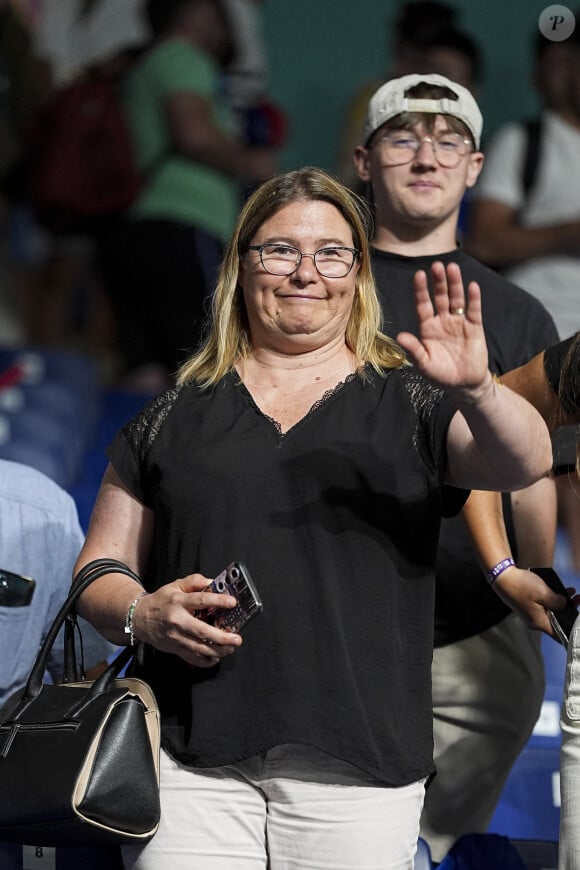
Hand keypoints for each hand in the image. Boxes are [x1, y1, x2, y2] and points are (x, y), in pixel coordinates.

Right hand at [133, 573, 242, 667]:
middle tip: (237, 638)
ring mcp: (176, 637)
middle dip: (222, 637)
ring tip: (230, 648)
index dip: (218, 601)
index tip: (232, 603)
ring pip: (199, 648)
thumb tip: (214, 583)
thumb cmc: (161, 601)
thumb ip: (195, 582)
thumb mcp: (176, 585)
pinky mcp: (174, 649)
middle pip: (202, 631)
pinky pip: (192, 658)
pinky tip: (215, 657)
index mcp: (179, 602)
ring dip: (218, 650)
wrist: (140, 618)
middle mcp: (178, 621)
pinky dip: (205, 661)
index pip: (201, 600)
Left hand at [396, 261, 489, 400]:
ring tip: (452, 268)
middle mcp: (442, 321)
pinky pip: (474, 311)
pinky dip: (473, 299)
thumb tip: (399, 336)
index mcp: (428, 328)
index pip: (423, 304)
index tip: (419, 275)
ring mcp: (459, 323)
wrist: (463, 385)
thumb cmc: (440, 375)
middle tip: (436, 265)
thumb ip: (414, 349)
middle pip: (440, 297)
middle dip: (438, 282)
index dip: (421, 290)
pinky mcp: (474, 328)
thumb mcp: (424, 364)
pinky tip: (472, 286)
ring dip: (455, 284)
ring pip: (456, 299)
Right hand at [492, 565, 571, 637]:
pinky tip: (557, 590)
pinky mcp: (528, 607)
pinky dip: (552, 599)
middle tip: (577, 599)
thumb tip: (564, 603)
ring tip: (570, 592)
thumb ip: (558, 601)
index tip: (578, 622)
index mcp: (539, 623)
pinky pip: (544, 606)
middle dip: (569, 610)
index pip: (560, 635)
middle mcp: (535, 622)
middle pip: (557, 621)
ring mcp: (531, 614)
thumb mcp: (544, 592)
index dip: (571, 630)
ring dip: (561, 602)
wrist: (503, 577)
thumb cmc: (521, 586)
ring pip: (551, 612)